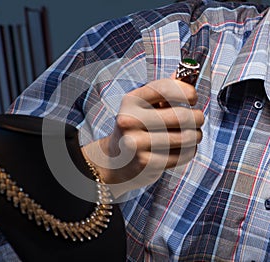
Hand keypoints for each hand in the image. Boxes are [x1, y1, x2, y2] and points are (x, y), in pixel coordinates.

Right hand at [82, 77, 203, 195]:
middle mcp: (129, 120)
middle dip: (197, 117)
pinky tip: (182, 150)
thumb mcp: (143, 106)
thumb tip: (186, 73)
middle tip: (198, 119)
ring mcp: (135, 142)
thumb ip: (164, 90)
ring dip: (196, 136)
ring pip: (185, 137)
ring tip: (193, 135)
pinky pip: (181, 155)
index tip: (193, 98)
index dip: (187, 91)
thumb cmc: (135, 128)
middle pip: (181, 116)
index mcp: (131, 101)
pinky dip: (188, 152)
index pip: (166, 88)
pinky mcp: (144, 162)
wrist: (116, 159)